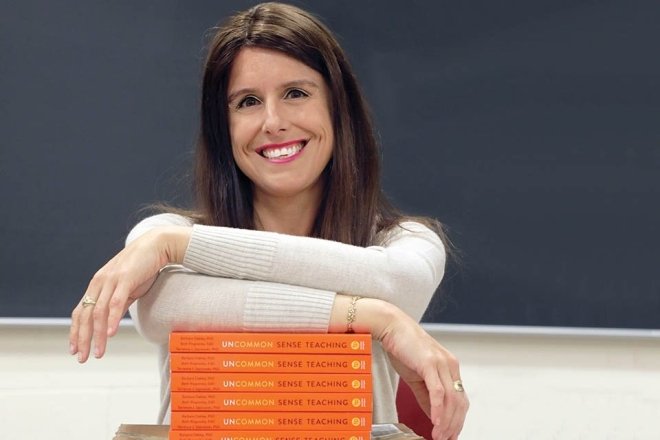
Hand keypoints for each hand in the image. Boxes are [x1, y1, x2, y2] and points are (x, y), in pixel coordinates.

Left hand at [69, 226, 190, 361]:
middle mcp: (100, 282)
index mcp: (98, 284)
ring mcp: (111, 280)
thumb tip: (111, 322)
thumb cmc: (143, 266)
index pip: (81, 312)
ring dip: (97, 335)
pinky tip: (110, 334)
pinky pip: (115, 303)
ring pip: (99, 312)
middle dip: (82, 339)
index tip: (75, 349)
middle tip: (82, 358)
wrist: (157, 245)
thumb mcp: (127, 287)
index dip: (76, 331)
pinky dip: (111, 320)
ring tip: (98, 352)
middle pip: (86, 315)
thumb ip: (118, 302)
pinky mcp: (125, 279)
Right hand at [367, 300, 468, 438]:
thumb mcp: (416, 376)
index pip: (460, 399)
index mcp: (449, 367)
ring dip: (446, 422)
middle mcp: (450, 365)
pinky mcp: (430, 363)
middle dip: (454, 425)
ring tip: (439, 436)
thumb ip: (426, 395)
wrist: (391, 326)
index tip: (451, 434)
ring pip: (451, 400)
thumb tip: (433, 415)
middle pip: (460, 402)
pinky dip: (438, 410)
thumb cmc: (402, 346)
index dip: (457, 420)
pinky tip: (435, 422)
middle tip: (445, 439)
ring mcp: (442, 363)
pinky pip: (438, 392)